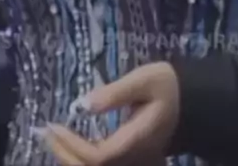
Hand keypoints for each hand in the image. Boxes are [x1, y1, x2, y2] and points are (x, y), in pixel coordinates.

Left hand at [44, 63, 178, 164]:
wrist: (193, 102)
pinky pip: (103, 162)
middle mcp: (133, 157)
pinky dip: (82, 156)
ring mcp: (133, 159)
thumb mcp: (144, 79)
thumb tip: (82, 105)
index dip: (72, 145)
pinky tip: (70, 142)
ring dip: (71, 157)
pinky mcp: (131, 156)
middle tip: (45, 133)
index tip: (55, 125)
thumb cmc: (168, 86)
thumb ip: (114, 93)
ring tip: (52, 137)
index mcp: (135, 140)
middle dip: (65, 155)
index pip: (98, 157)